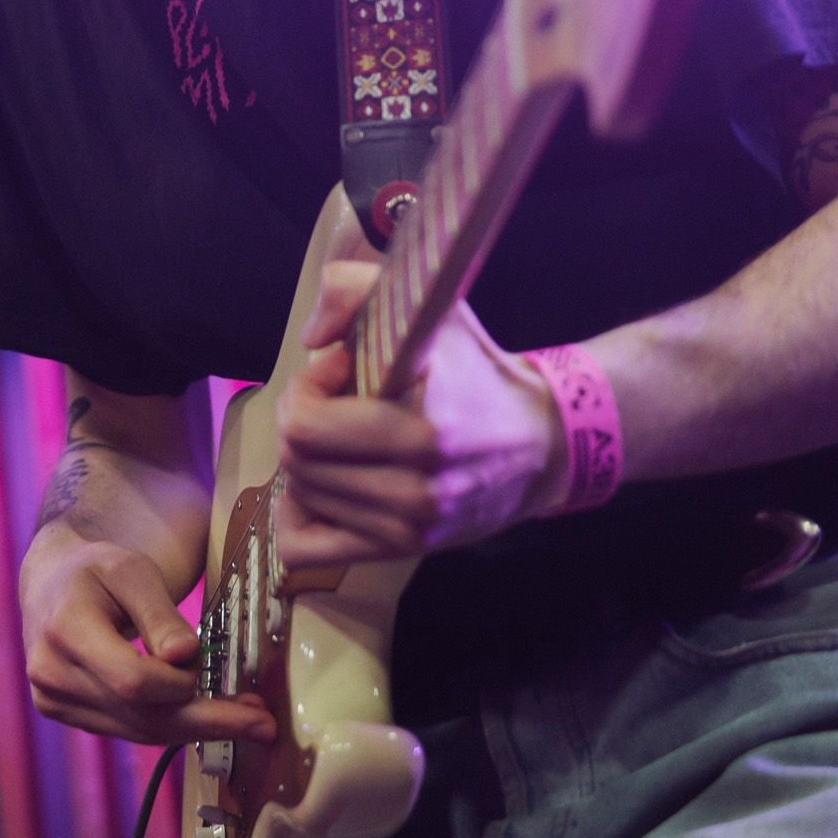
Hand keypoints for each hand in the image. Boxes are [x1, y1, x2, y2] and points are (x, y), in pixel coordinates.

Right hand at [21, 537, 276, 747]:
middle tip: (262, 725)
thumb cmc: (96, 570)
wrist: (50, 584)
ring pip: (138, 730)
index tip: (213, 668)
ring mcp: (52, 698)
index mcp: (64, 628)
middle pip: (140, 715)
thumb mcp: (132, 571)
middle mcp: (51, 671)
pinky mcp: (62, 711)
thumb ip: (159, 613)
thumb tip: (187, 655)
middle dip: (207, 721)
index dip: (180, 683)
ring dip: (196, 728)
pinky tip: (201, 715)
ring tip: (244, 718)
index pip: (132, 680)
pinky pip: (127, 729)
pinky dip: (170, 725)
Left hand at [277, 254, 563, 566]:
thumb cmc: (476, 372)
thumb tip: (310, 339)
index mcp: (423, 431)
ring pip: (300, 493)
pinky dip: (295, 516)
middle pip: (297, 458)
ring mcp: (409, 527)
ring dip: (308, 459)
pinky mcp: (402, 550)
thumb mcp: (433, 309)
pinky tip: (320, 487)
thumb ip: (355, 288)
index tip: (341, 369)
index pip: (307, 424)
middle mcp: (416, 489)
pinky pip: (306, 548)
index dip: (308, 386)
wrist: (541, 442)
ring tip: (346, 435)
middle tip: (335, 400)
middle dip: (301, 417)